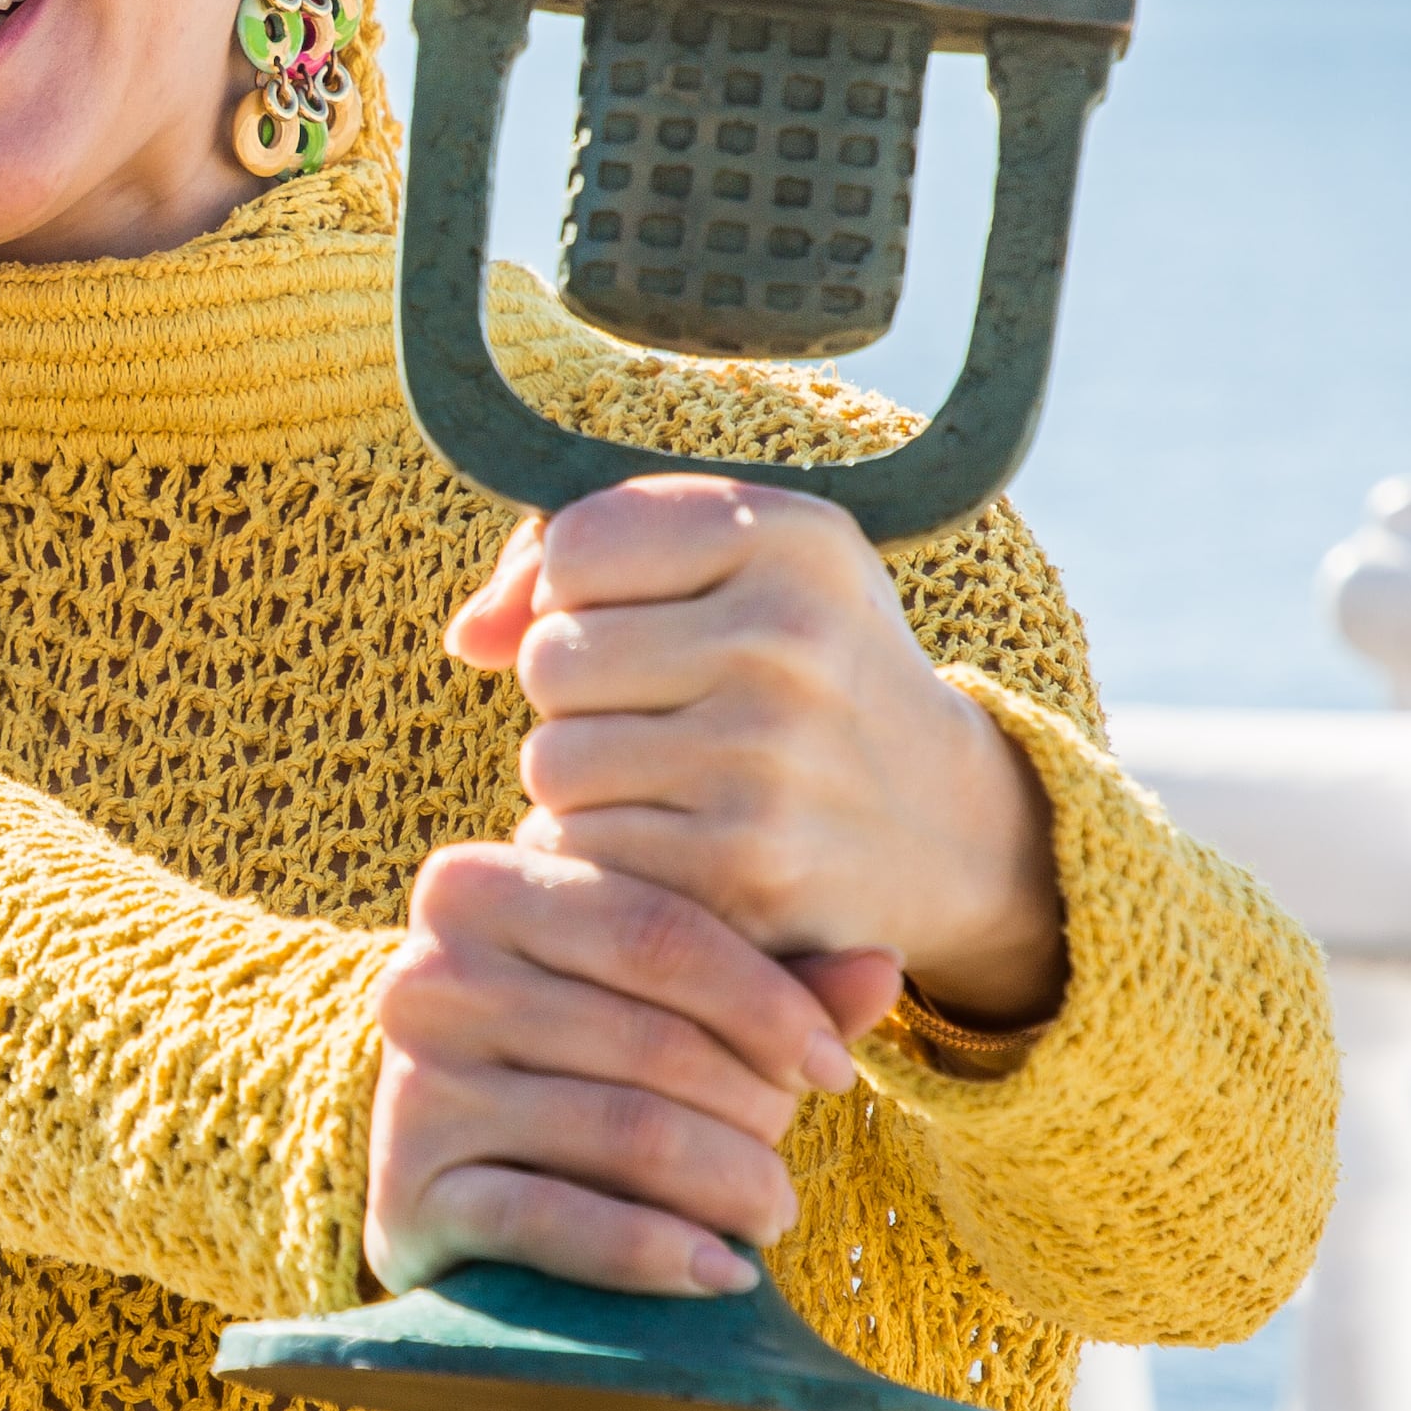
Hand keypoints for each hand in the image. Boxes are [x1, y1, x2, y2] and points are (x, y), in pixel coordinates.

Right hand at [362, 841, 894, 1297]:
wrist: (452, 1172)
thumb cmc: (580, 1063)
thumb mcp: (666, 1006)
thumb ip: (772, 985)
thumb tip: (885, 967)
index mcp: (480, 885)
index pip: (657, 929)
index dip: (767, 1003)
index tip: (838, 1070)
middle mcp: (424, 973)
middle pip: (648, 1036)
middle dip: (751, 1106)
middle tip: (789, 1154)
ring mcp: (409, 1085)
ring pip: (621, 1128)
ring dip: (726, 1183)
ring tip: (772, 1212)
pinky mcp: (407, 1193)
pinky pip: (554, 1220)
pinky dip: (655, 1252)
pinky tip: (722, 1273)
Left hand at [446, 475, 1067, 1028]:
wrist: (942, 826)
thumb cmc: (794, 673)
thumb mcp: (729, 570)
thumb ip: (570, 561)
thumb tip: (468, 638)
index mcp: (791, 536)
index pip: (575, 546)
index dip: (585, 593)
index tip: (649, 621)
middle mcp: (789, 639)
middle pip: (551, 659)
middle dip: (581, 694)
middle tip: (666, 713)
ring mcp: (769, 762)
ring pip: (552, 763)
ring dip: (586, 782)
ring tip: (675, 779)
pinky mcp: (744, 875)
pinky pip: (580, 851)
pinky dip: (606, 855)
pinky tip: (680, 844)